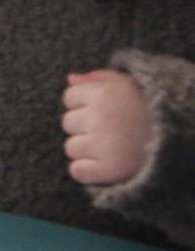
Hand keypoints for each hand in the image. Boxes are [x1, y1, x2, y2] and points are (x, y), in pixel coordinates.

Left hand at [61, 69, 152, 184]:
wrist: (182, 136)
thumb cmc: (153, 108)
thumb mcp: (131, 84)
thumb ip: (99, 78)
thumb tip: (71, 79)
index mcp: (103, 93)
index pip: (69, 98)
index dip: (86, 104)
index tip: (108, 110)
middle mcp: (100, 118)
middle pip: (68, 123)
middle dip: (86, 126)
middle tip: (115, 130)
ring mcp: (105, 145)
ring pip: (71, 148)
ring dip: (87, 150)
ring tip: (115, 147)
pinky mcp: (112, 169)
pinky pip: (77, 171)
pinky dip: (87, 171)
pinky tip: (106, 165)